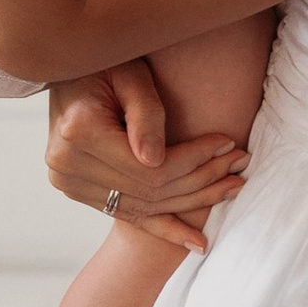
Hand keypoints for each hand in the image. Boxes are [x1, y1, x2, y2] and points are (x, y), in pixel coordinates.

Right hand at [45, 64, 248, 257]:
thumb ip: (145, 114)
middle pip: (149, 188)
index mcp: (78, 132)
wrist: (69, 71)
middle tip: (240, 165)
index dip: (194, 158)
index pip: (150, 165)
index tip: (227, 143)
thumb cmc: (106, 62)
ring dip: (191, 201)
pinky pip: (126, 215)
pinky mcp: (78, 190)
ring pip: (144, 205)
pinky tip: (196, 244)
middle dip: (200, 179)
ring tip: (232, 188)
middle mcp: (67, 165)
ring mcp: (70, 183)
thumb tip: (156, 162)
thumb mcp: (130, 75)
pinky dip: (164, 229)